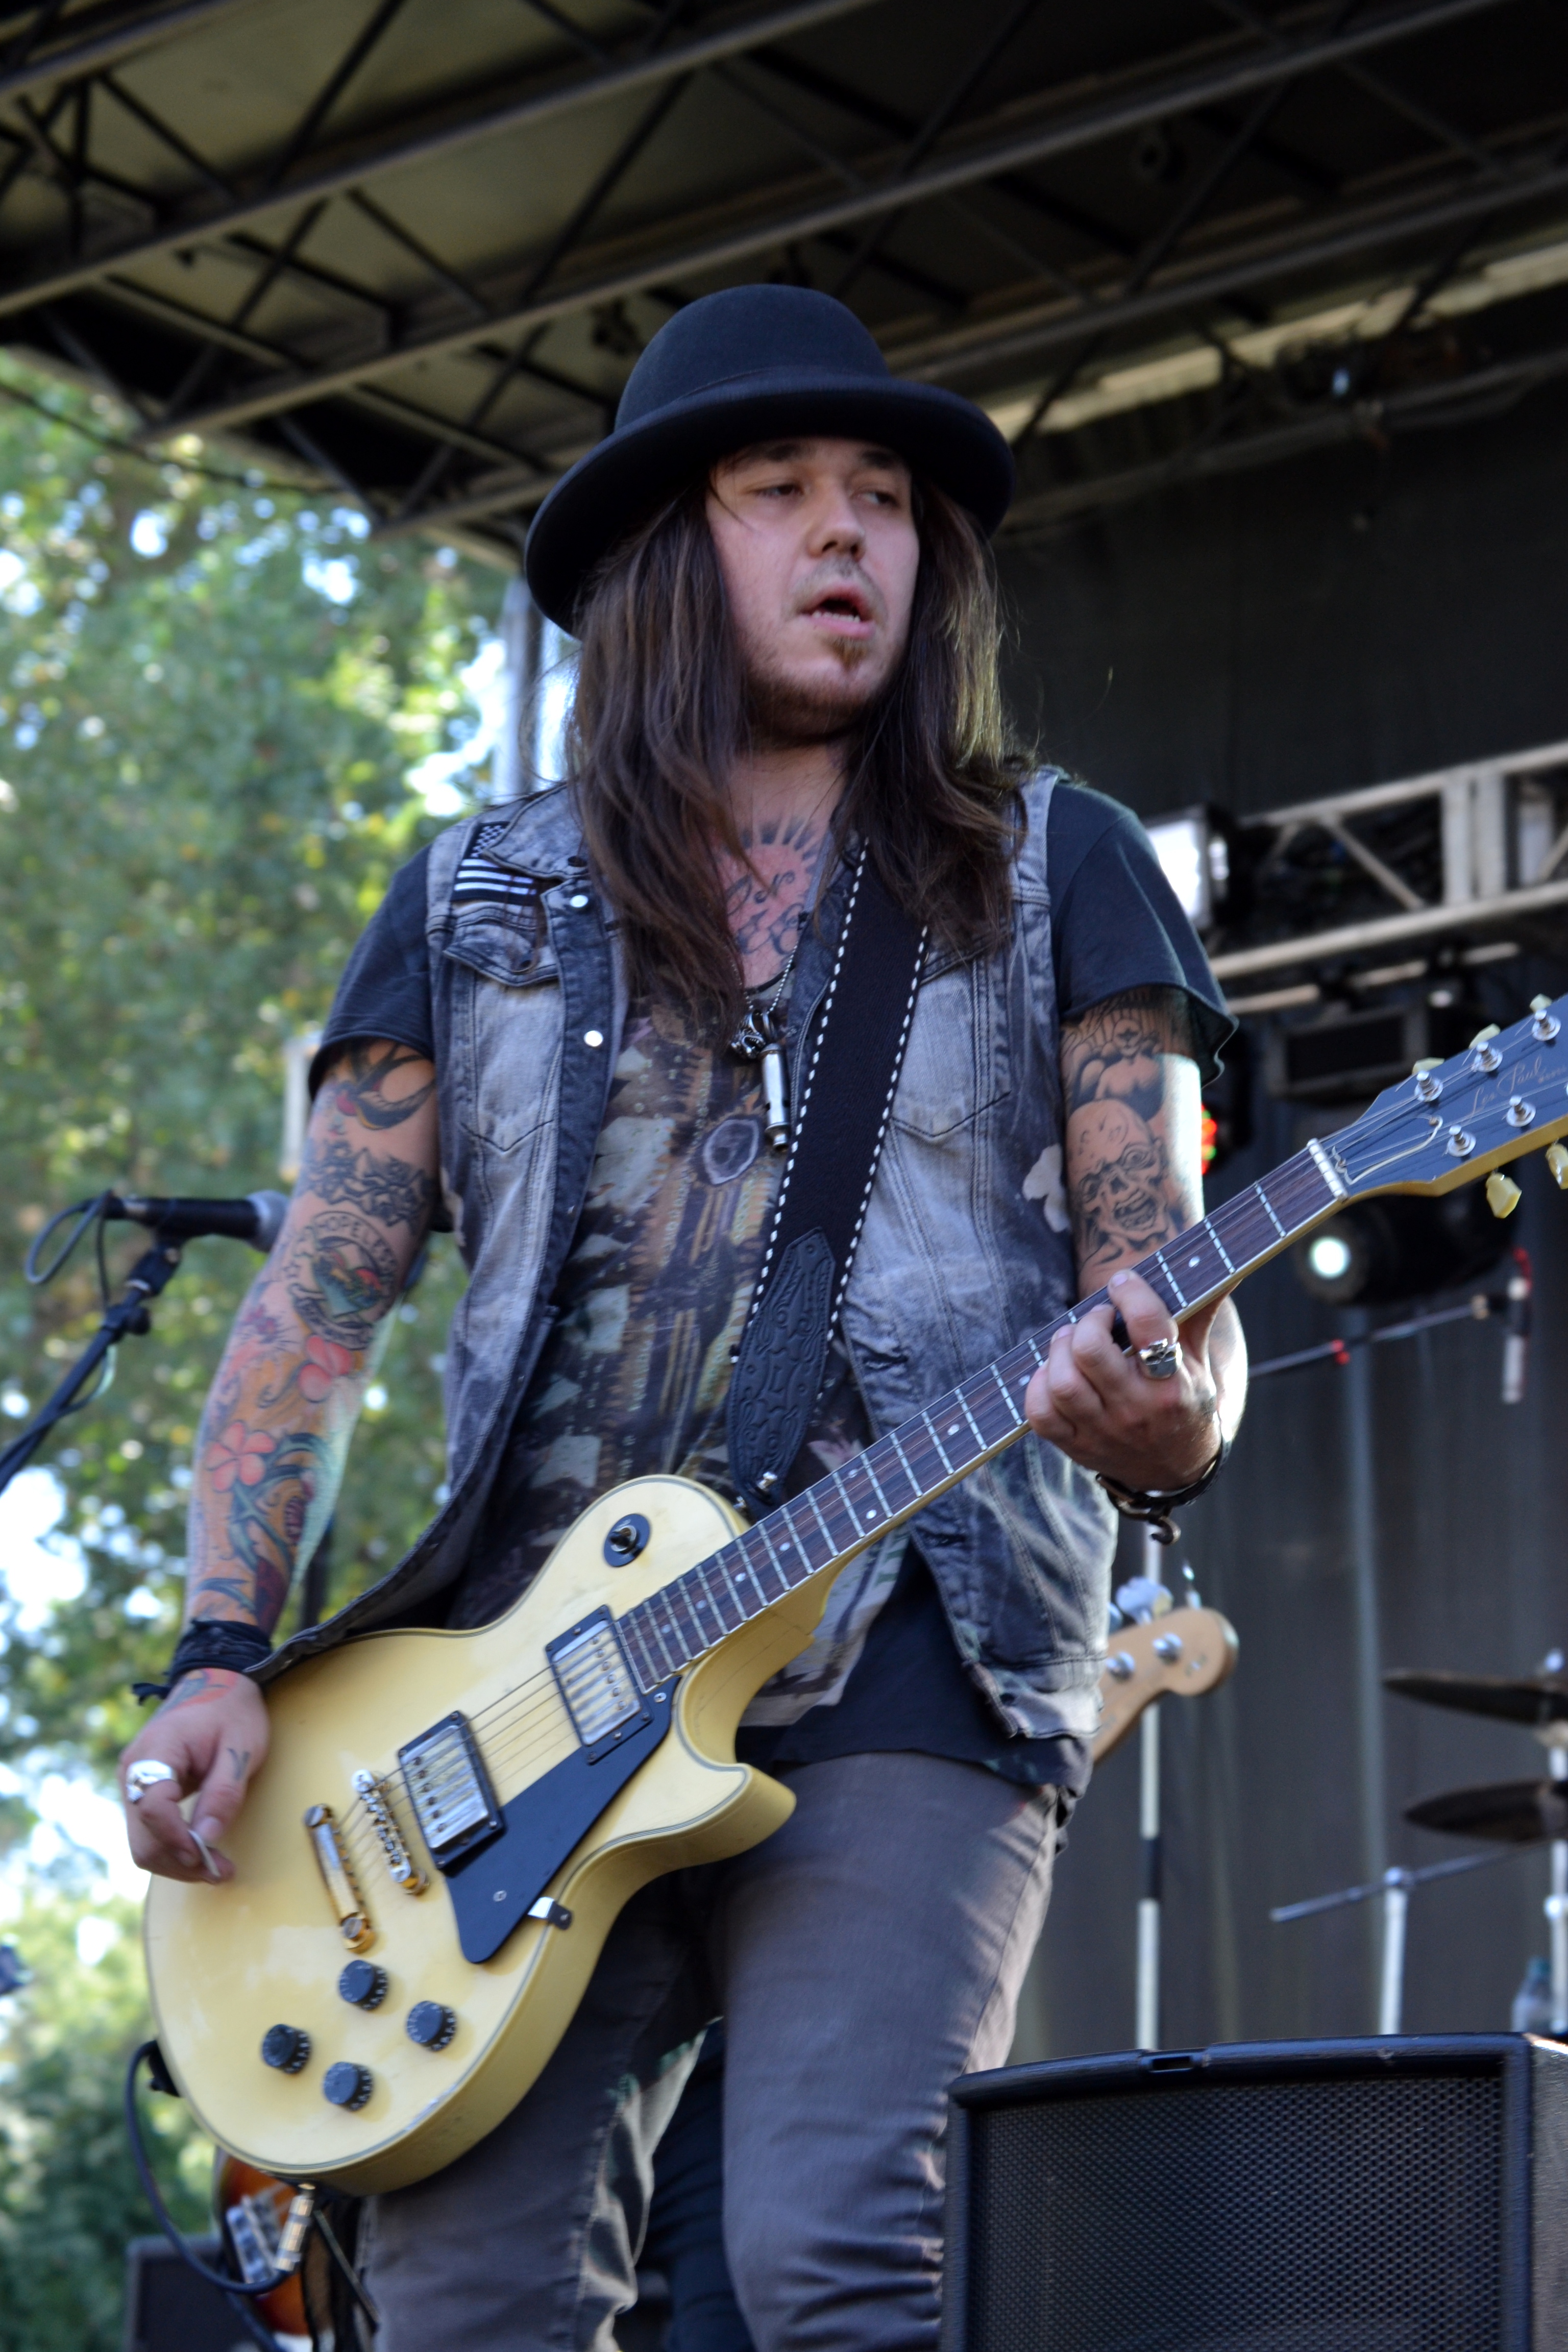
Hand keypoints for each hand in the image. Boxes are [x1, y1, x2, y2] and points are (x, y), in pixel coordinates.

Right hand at [119, 1668, 269, 1882]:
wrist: (216, 1680)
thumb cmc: (232, 1710)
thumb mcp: (240, 1748)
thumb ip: (222, 1793)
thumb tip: (207, 1838)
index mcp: (156, 1751)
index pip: (154, 1808)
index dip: (177, 1839)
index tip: (206, 1857)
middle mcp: (133, 1770)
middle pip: (142, 1837)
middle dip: (179, 1862)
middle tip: (221, 1873)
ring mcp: (134, 1782)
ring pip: (142, 1841)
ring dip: (176, 1862)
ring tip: (217, 1868)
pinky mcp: (143, 1791)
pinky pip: (150, 1831)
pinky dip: (172, 1848)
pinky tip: (201, 1852)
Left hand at [1024, 1267, 1222, 1492]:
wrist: (1176, 1469)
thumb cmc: (1184, 1400)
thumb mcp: (1197, 1360)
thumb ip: (1200, 1312)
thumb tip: (1222, 1265)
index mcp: (1172, 1384)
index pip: (1147, 1324)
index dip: (1130, 1292)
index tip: (1123, 1282)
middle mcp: (1137, 1409)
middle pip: (1090, 1351)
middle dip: (1087, 1322)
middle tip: (1096, 1319)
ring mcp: (1103, 1431)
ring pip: (1062, 1383)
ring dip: (1059, 1351)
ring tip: (1072, 1342)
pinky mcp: (1077, 1446)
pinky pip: (1040, 1415)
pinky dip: (1038, 1387)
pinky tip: (1054, 1373)